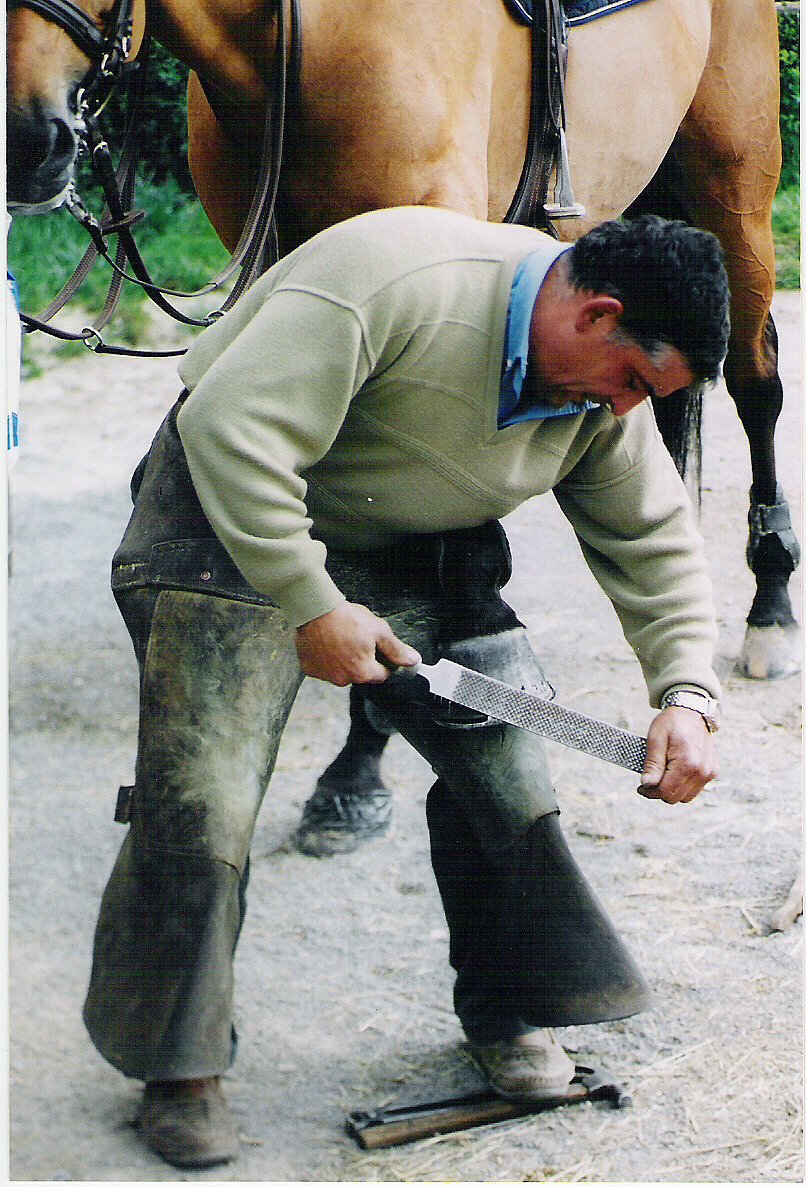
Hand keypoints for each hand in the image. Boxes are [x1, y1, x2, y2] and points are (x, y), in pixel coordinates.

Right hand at [295, 602, 420, 685]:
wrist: (316, 609)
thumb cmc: (346, 618)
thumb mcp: (379, 631)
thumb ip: (397, 649)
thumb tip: (413, 660)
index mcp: (363, 672)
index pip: (382, 674)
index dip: (382, 660)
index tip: (376, 647)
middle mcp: (343, 679)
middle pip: (360, 673)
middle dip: (361, 659)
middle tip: (356, 638)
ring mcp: (325, 675)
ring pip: (340, 671)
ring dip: (342, 660)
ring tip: (340, 638)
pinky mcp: (309, 668)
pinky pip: (322, 667)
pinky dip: (325, 658)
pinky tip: (326, 643)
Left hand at [638, 706, 717, 803]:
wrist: (691, 711)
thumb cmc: (672, 723)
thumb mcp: (656, 738)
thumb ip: (652, 763)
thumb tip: (647, 784)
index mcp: (688, 762)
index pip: (666, 791)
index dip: (650, 792)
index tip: (642, 786)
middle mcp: (702, 770)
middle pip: (676, 797)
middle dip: (660, 791)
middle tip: (650, 780)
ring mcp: (709, 772)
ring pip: (686, 797)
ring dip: (672, 790)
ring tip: (663, 775)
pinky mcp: (712, 771)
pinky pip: (695, 789)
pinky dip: (683, 786)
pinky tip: (675, 773)